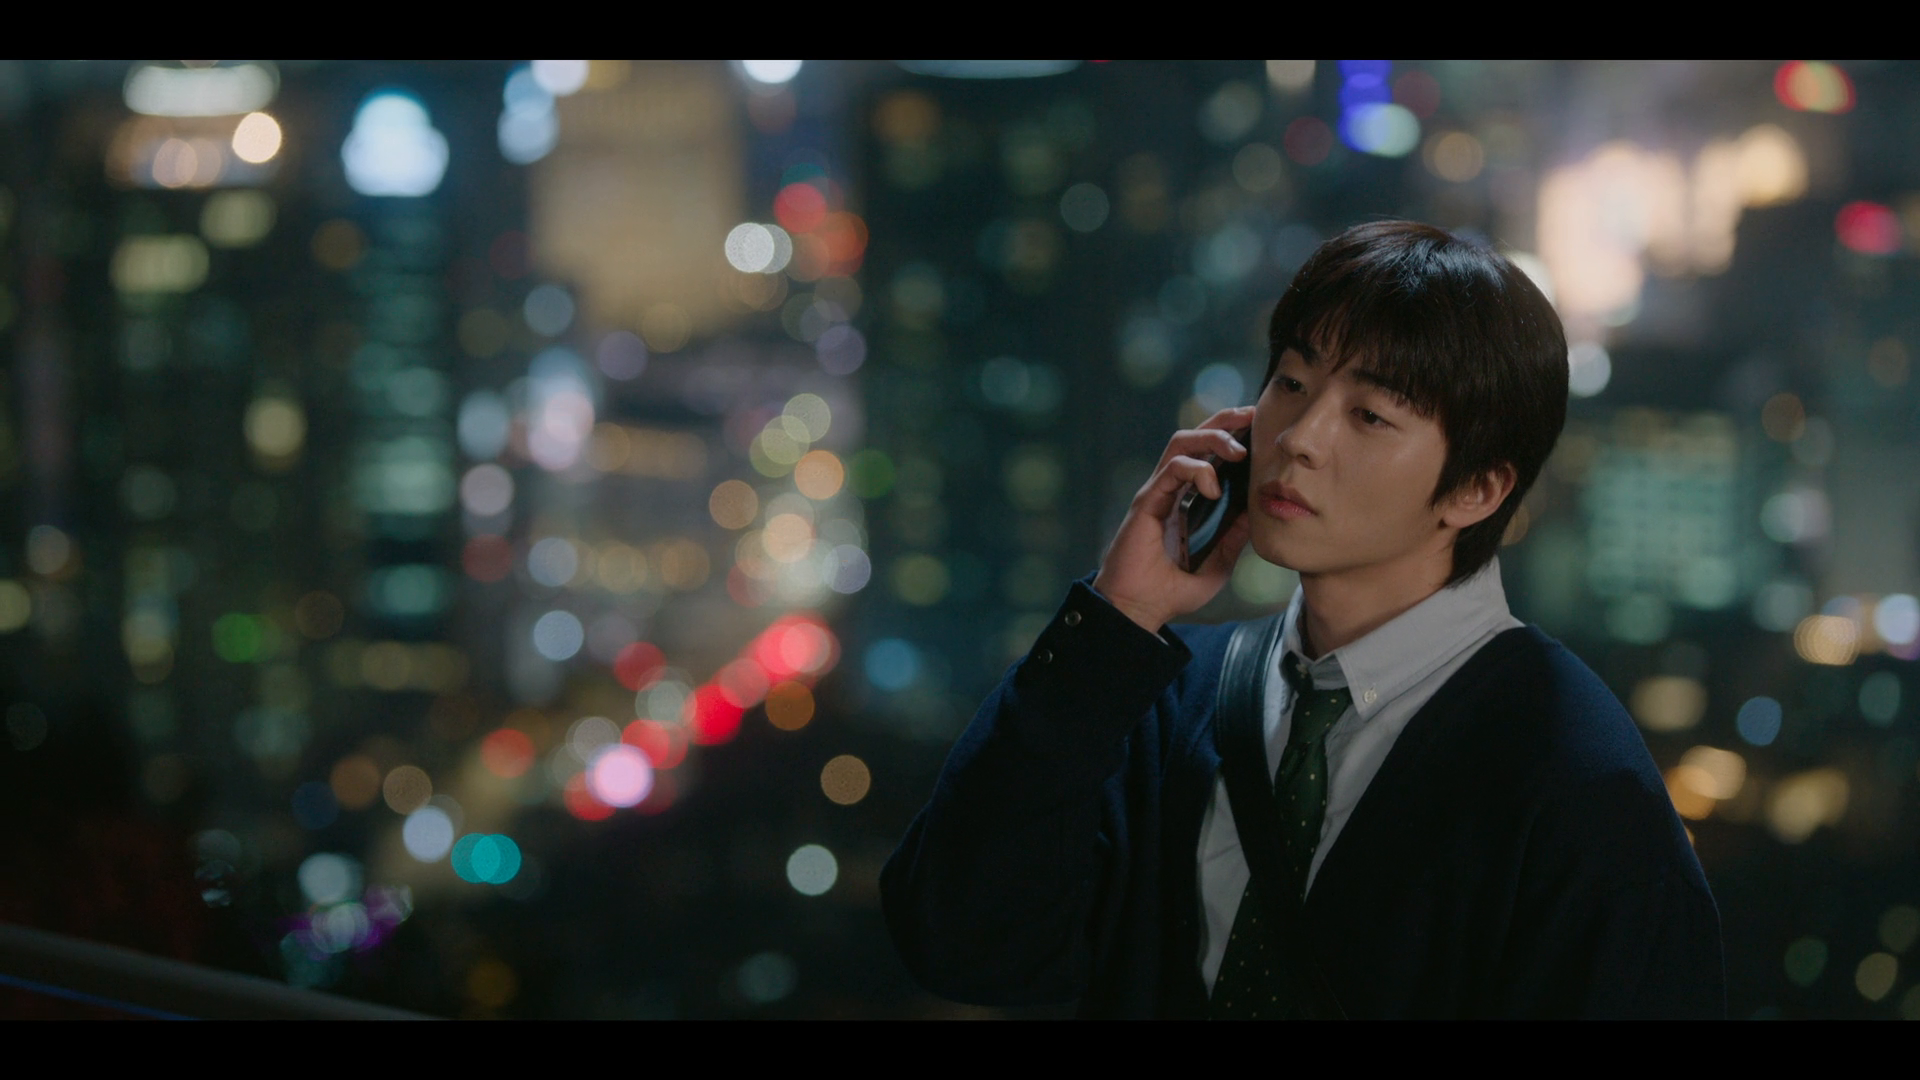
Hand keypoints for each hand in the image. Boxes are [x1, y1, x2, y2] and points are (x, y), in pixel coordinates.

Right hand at [1093, 407, 1254, 632]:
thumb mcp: (1217, 564)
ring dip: (1212, 438)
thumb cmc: (1171, 591)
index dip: (1231, 435)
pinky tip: (1215, 488)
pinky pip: (1172, 471)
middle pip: (1195, 437)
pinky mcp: (1146, 501)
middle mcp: (1170, 489)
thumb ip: (1234, 539)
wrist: (1138, 609)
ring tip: (1238, 451)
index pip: (1208, 454)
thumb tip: (1257, 513)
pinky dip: (1197, 471)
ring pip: (1181, 443)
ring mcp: (1157, 492)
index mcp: (1186, 499)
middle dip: (1224, 421)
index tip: (1259, 428)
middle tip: (1252, 416)